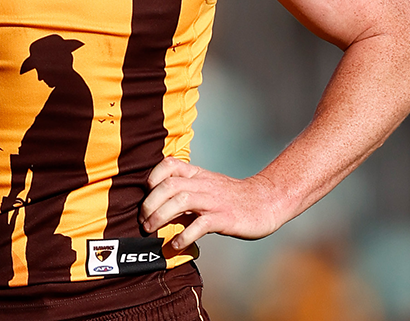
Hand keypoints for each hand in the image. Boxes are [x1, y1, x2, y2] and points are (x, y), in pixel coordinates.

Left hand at [140, 157, 281, 253]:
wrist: (267, 201)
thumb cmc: (232, 198)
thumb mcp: (207, 188)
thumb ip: (185, 193)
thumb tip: (157, 208)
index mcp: (198, 175)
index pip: (170, 164)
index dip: (153, 176)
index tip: (146, 193)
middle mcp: (203, 185)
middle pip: (168, 185)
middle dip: (149, 203)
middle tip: (142, 221)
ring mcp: (214, 201)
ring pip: (180, 201)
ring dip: (160, 216)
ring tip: (150, 231)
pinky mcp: (224, 218)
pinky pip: (200, 225)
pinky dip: (183, 236)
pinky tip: (175, 245)